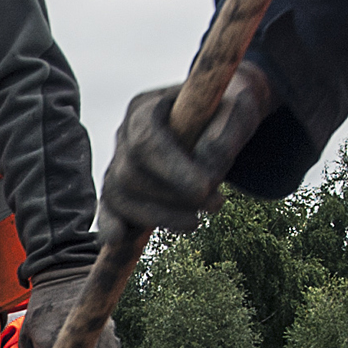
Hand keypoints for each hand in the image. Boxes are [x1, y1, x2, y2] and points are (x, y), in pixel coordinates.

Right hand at [100, 62, 274, 240]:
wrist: (219, 116)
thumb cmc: (228, 108)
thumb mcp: (238, 111)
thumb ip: (224, 136)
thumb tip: (207, 175)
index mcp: (147, 107)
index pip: (145, 141)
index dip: (170, 170)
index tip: (204, 189)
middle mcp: (125, 133)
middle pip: (129, 174)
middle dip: (171, 199)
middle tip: (216, 204)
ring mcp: (119, 161)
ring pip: (120, 196)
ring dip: (158, 217)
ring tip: (197, 221)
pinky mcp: (122, 186)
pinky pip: (109, 207)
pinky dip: (111, 224)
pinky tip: (117, 241)